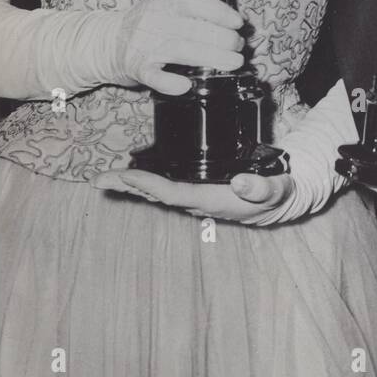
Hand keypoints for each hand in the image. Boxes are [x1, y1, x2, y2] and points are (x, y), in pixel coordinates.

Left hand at [94, 168, 293, 222]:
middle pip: (154, 195)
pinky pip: (163, 187)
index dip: (149, 184)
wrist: (277, 202)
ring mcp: (194, 198)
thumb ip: (262, 187)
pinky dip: (144, 181)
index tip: (128, 175)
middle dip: (127, 186)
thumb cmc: (275, 193)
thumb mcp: (275, 189)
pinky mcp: (195, 191)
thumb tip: (242, 182)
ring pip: (155, 192)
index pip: (172, 193)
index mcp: (210, 199)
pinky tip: (131, 174)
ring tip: (104, 177)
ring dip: (129, 184)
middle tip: (98, 179)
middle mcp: (196, 202)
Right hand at [112, 0, 244, 94]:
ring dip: (211, 57)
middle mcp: (153, 23)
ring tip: (233, 62)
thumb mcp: (164, 9)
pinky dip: (172, 82)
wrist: (106, 43)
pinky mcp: (137, 69)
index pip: (192, 2)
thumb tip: (231, 23)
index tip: (237, 22)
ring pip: (180, 50)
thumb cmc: (144, 26)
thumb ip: (191, 14)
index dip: (218, 11)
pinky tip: (188, 85)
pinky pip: (155, 77)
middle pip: (192, 29)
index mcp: (162, 4)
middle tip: (239, 46)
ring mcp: (144, 46)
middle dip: (222, 38)